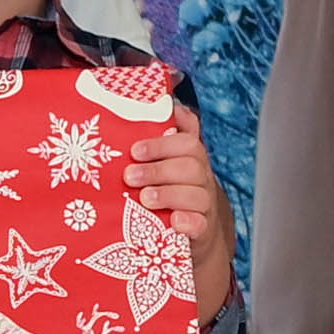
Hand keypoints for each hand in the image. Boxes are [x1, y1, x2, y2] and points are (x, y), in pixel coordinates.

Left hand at [125, 105, 230, 286]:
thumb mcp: (163, 162)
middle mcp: (200, 179)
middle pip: (191, 166)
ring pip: (197, 195)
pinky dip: (188, 222)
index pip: (187, 143)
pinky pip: (201, 224)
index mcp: (190, 159)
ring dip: (168, 195)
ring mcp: (203, 205)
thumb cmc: (170, 189)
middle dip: (158, 170)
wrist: (193, 231)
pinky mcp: (202, 230)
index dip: (162, 144)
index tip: (135, 151)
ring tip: (144, 198)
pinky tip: (173, 221)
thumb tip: (161, 103)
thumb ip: (161, 135)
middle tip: (130, 176)